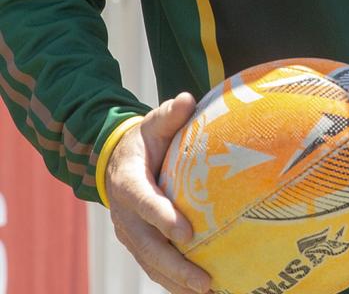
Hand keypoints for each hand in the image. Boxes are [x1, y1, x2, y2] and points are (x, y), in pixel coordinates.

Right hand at [105, 93, 210, 293]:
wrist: (116, 162)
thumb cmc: (144, 141)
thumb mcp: (152, 124)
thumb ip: (169, 114)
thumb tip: (187, 99)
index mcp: (128, 183)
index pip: (145, 203)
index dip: (163, 218)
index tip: (188, 232)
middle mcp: (125, 214)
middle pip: (148, 246)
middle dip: (175, 265)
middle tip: (203, 279)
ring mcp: (130, 233)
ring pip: (151, 263)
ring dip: (176, 280)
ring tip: (206, 290)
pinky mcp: (137, 244)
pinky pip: (153, 267)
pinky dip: (172, 282)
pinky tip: (197, 291)